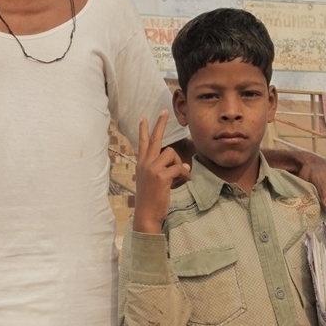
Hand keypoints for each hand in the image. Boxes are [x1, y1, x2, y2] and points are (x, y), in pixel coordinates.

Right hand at [133, 111, 190, 233]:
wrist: (146, 214)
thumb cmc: (151, 200)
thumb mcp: (156, 183)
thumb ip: (168, 171)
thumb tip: (184, 166)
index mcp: (141, 165)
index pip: (142, 143)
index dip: (143, 130)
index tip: (144, 118)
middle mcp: (145, 163)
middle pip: (154, 139)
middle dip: (160, 124)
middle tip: (165, 111)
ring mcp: (152, 168)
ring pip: (172, 154)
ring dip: (179, 164)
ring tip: (180, 177)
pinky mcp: (161, 176)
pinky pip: (179, 168)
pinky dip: (184, 175)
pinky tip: (184, 182)